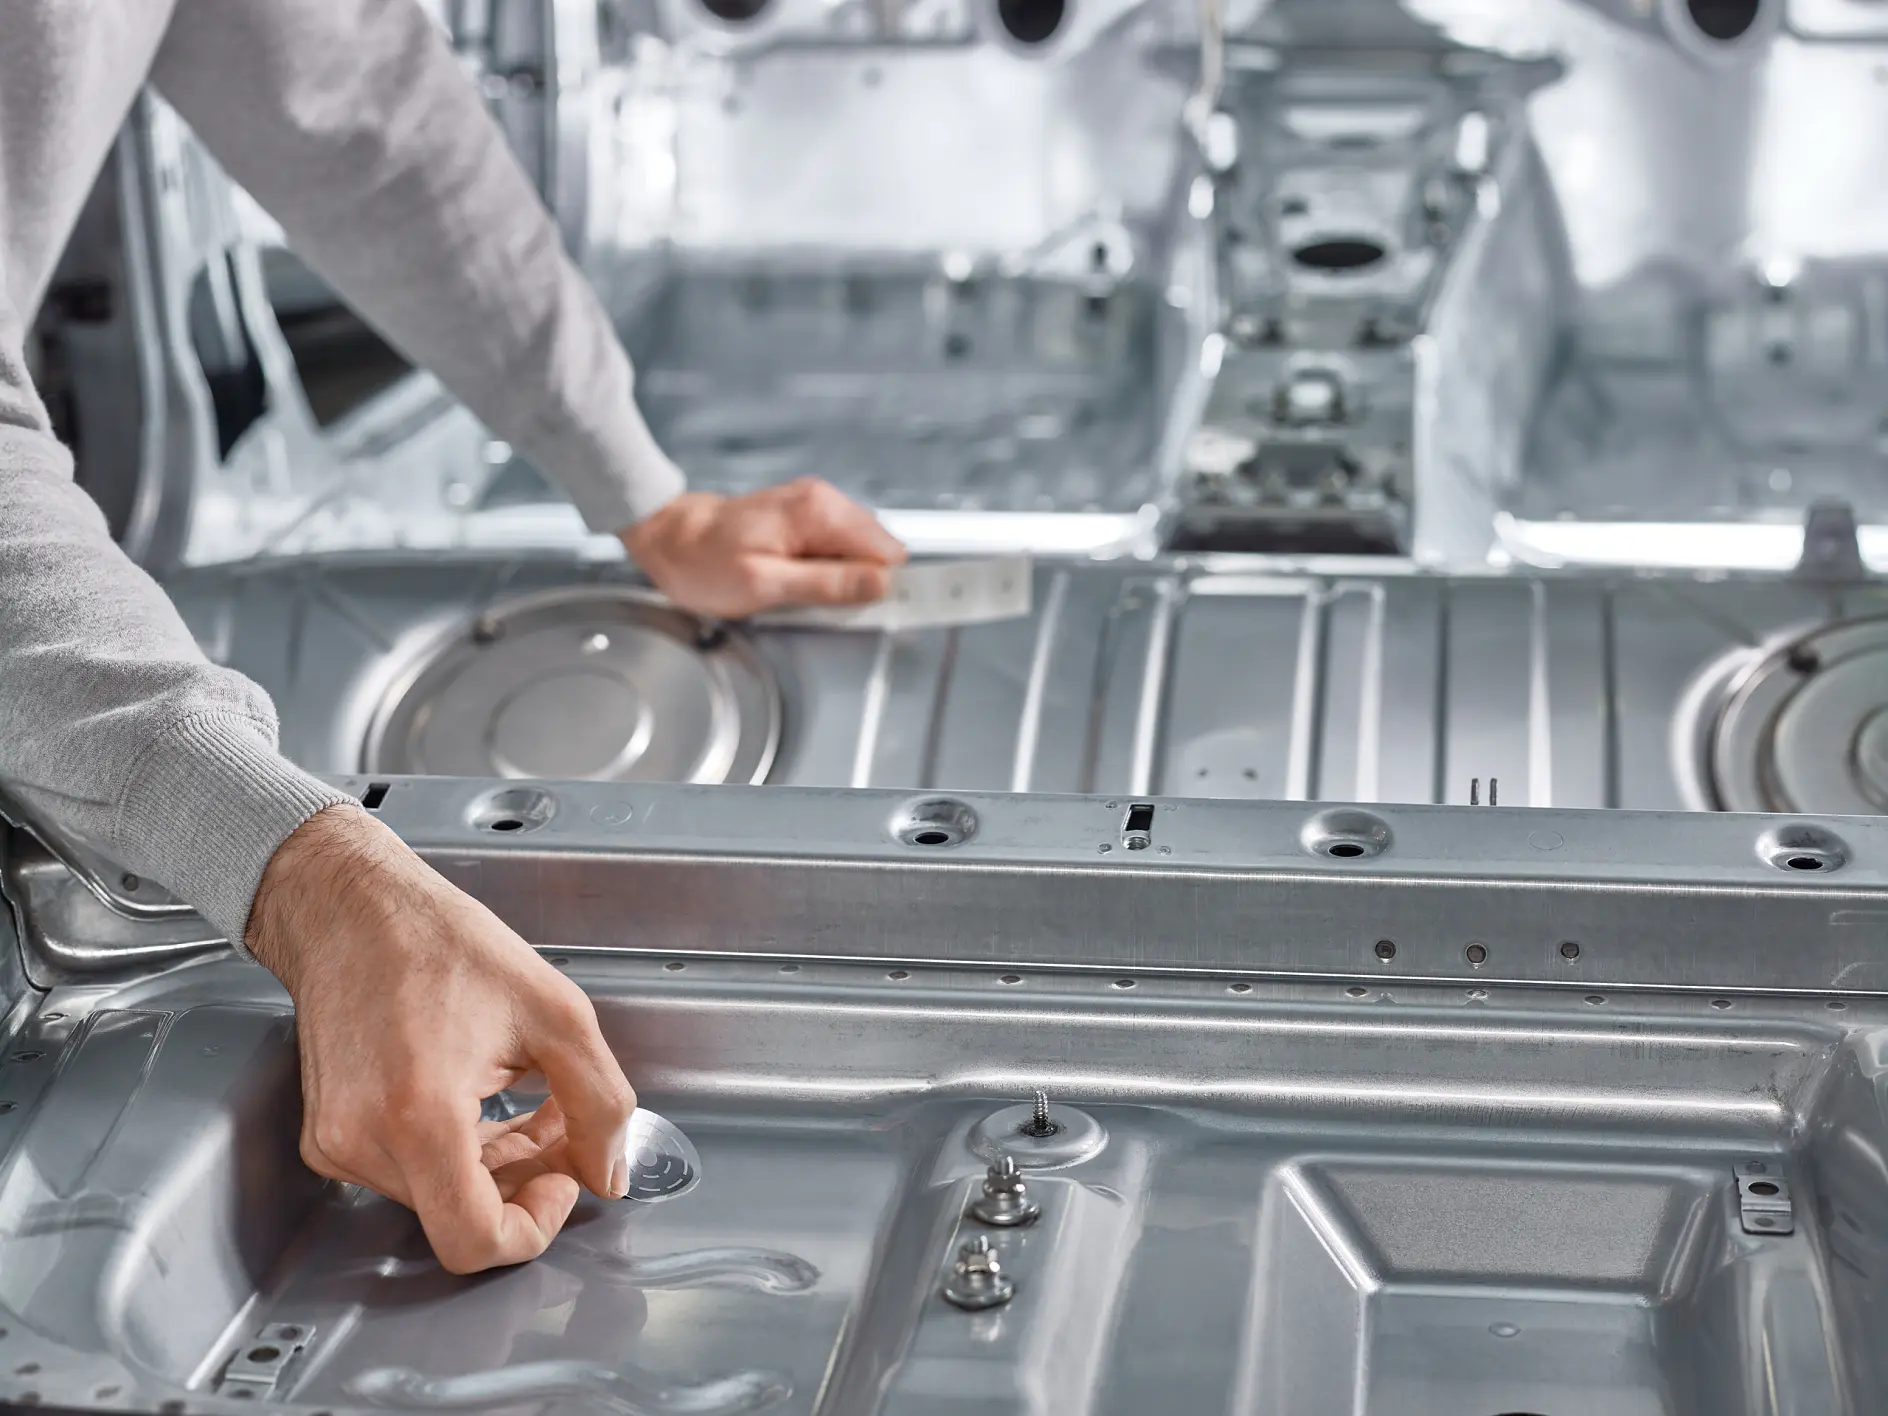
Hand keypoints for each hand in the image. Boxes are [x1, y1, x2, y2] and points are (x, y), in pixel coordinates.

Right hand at [247, 805, 636, 1274]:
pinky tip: (479, 1096)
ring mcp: (337, 1143)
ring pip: (437, 1198)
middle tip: (559, 1125)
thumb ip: (600, 1103)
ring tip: (525, 1097)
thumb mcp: (556, 1013)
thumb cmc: (439, 942)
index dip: (534, 1227)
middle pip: (461, 1217)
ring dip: (493, 1162)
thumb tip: (610, 1170)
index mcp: (420, 1114)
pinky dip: (453, 1150)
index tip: (563, 1180)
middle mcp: (364, 1141)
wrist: (351, 910)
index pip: (475, 1242)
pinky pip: (405, 1174)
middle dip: (525, 1180)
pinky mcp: (326, 1137)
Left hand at [620, 478, 906, 619]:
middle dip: (857, 584)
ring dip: (838, 580)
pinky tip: (795, 581)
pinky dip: (823, 571)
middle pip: (876, 552)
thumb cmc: (704, 563)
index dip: (880, 586)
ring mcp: (816, 507)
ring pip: (858, 554)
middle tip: (816, 605)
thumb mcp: (765, 585)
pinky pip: (835, 550)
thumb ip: (827, 584)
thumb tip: (881, 585)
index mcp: (820, 512)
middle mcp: (824, 501)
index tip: (863, 611)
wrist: (668, 538)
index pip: (887, 552)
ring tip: (798, 593)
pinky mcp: (806, 518)